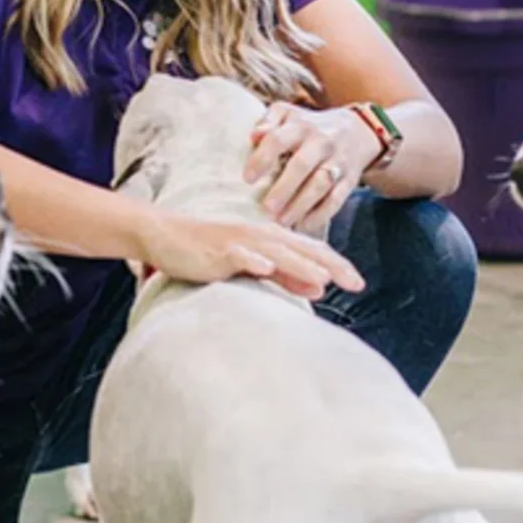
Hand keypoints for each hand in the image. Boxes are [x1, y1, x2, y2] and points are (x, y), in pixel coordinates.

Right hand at [134, 210, 365, 300]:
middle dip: (331, 266)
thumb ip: (285, 276)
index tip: (358, 283)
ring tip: (324, 278)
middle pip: (302, 250)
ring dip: (300, 265)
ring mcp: (238, 241)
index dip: (336, 264)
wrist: (164, 235)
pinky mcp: (216, 249)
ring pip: (276, 252)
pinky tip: (265, 267)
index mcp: (271, 239)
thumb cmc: (207, 252)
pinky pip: (237, 254)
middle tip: (356, 283)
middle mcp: (260, 236)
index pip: (311, 251)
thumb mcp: (252, 265)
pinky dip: (252, 259)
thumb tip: (319, 287)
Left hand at [244, 102, 381, 232]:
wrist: (358, 131)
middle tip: (266, 209)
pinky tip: (304, 225)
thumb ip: (268, 121)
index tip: (248, 179)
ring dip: (300, 205)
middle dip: (284, 188)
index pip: (278, 139)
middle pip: (302, 165)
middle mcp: (321, 142)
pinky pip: (337, 198)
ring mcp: (338, 161)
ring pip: (321, 184)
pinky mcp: (350, 180)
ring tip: (281, 221)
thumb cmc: (308, 126)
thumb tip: (254, 135)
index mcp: (300, 126)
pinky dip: (321, 214)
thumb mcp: (287, 114)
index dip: (262, 158)